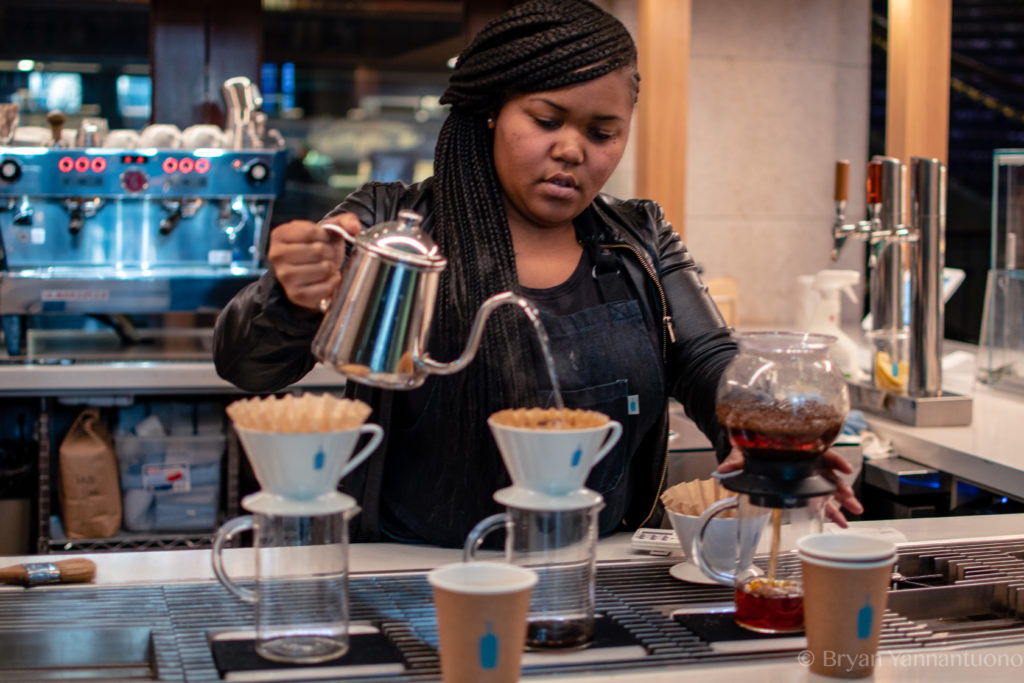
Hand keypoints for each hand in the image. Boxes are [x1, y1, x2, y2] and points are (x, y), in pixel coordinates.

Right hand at [267, 213, 360, 310]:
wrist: (313, 270)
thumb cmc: (318, 247)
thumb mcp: (328, 229)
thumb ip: (345, 221)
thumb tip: (355, 227)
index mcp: (280, 235)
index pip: (311, 231)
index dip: (324, 236)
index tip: (321, 239)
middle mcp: (276, 255)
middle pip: (317, 250)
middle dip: (328, 253)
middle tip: (324, 255)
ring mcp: (284, 276)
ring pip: (322, 269)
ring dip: (330, 268)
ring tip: (323, 266)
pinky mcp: (295, 294)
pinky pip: (324, 287)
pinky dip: (331, 283)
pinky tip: (325, 279)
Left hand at [716, 448, 863, 527]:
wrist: (747, 453)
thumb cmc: (751, 450)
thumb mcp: (743, 452)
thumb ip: (736, 461)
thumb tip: (724, 469)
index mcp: (797, 451)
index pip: (821, 452)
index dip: (835, 460)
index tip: (845, 469)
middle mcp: (807, 463)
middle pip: (829, 474)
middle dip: (842, 487)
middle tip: (852, 500)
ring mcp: (807, 477)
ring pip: (829, 489)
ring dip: (843, 501)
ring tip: (854, 512)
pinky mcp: (804, 489)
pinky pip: (821, 500)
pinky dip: (831, 511)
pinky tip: (840, 521)